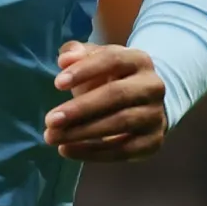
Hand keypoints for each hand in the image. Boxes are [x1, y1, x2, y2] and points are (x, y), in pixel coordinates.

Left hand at [43, 41, 167, 161]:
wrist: (144, 104)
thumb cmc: (111, 78)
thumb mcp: (94, 60)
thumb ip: (77, 53)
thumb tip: (64, 60)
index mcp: (138, 59)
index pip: (113, 60)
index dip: (84, 71)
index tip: (57, 84)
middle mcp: (153, 86)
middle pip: (117, 94)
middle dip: (80, 108)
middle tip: (50, 120)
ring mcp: (155, 115)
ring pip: (120, 123)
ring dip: (82, 132)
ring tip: (52, 136)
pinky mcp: (153, 141)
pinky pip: (122, 150)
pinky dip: (92, 152)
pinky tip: (67, 150)